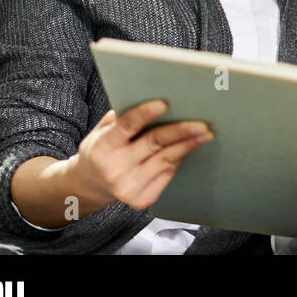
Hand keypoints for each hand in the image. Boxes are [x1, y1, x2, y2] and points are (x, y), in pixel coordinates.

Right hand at [65, 99, 211, 212]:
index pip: (126, 126)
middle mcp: (114, 169)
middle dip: (181, 131)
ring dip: (188, 145)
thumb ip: (121, 117)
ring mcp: (128, 187)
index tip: (164, 103)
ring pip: (166, 159)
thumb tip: (154, 96)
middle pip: (154, 143)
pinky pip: (167, 173)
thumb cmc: (102, 149)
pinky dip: (178, 159)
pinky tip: (188, 148)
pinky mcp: (141, 200)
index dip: (145, 114)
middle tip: (202, 123)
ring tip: (205, 133)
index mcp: (102, 147)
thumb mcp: (101, 131)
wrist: (91, 185)